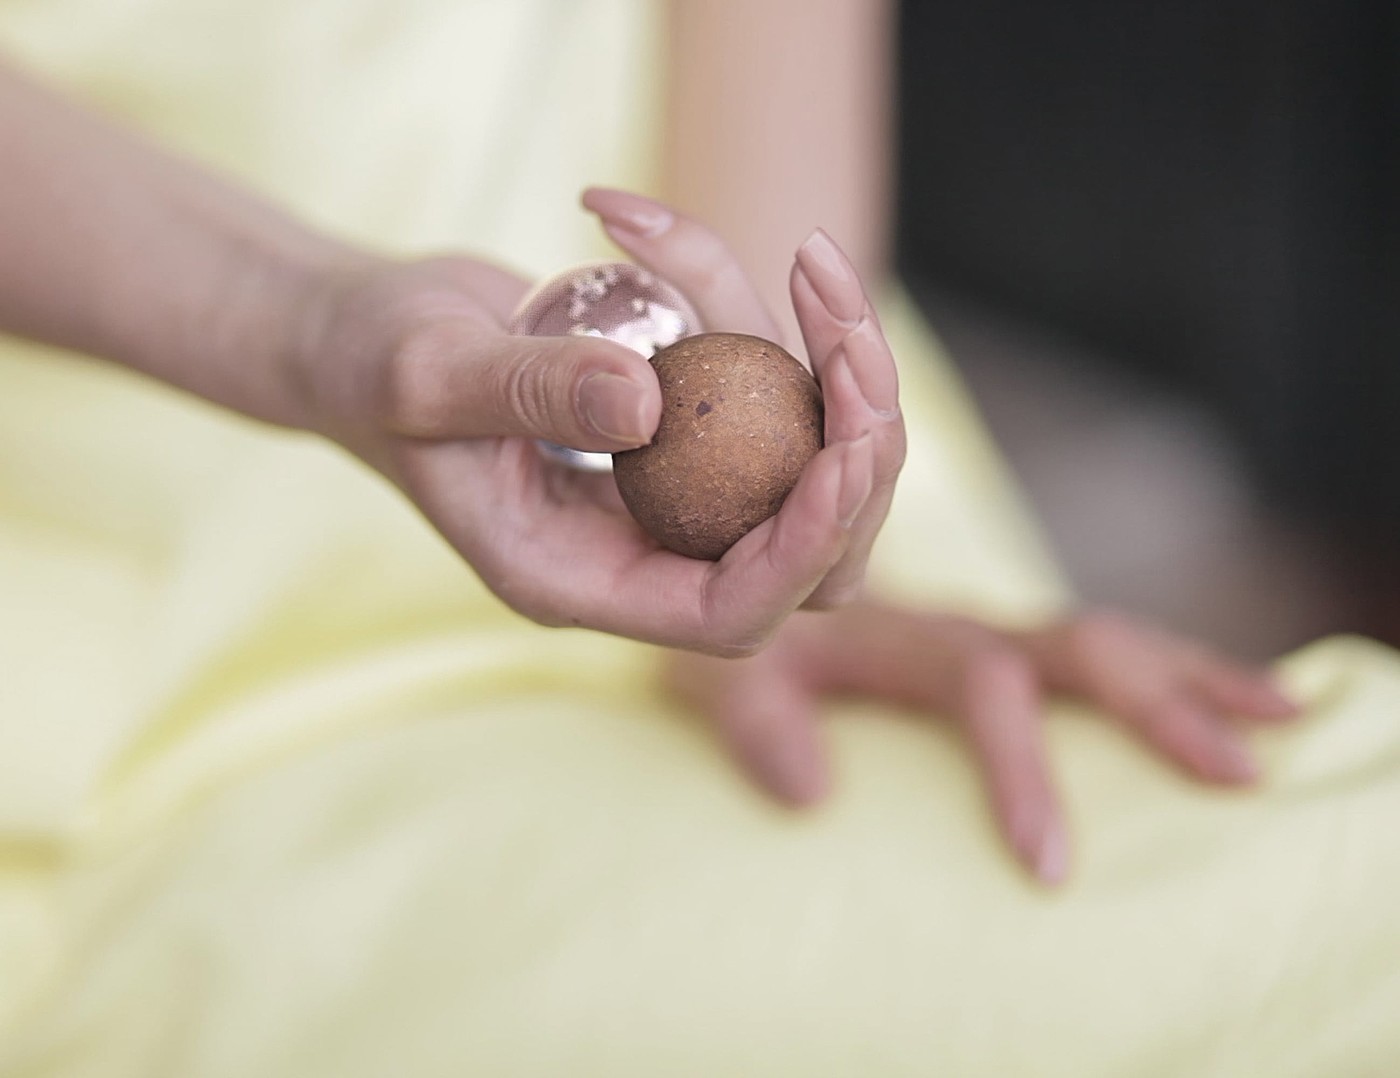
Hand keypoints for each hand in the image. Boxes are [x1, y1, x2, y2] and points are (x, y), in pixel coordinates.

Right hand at [293, 190, 904, 653]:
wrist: (368, 334)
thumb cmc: (371, 366)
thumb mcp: (427, 372)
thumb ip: (524, 392)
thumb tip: (644, 401)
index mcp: (578, 579)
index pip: (726, 612)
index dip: (800, 551)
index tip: (837, 455)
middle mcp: (641, 549)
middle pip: (810, 558)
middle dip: (858, 461)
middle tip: (854, 345)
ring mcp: (671, 488)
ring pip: (814, 468)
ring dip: (842, 370)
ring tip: (816, 262)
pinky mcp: (688, 425)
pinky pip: (776, 390)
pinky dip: (781, 318)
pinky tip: (744, 247)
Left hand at [664, 604, 1297, 882]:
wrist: (733, 561)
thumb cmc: (733, 632)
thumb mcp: (721, 677)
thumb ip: (757, 724)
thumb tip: (816, 797)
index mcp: (905, 633)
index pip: (985, 688)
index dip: (1021, 770)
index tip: (1050, 867)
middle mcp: (960, 621)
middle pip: (1078, 646)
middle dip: (1161, 704)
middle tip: (1240, 772)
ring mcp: (987, 627)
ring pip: (1106, 635)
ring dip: (1193, 672)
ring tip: (1288, 711)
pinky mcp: (998, 640)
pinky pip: (1092, 645)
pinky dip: (1167, 663)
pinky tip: (1222, 695)